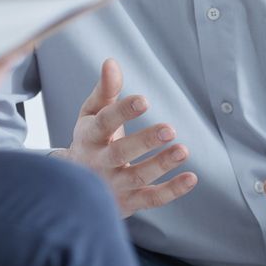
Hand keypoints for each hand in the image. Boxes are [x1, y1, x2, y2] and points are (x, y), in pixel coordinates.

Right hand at [63, 58, 195, 216]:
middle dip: (145, 141)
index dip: (123, 112)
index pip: (104, 123)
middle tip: (169, 129)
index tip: (144, 100)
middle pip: (121, 153)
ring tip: (183, 150)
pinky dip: (172, 191)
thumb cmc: (90, 141)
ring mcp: (114, 185)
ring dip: (161, 164)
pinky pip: (151, 199)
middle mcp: (99, 162)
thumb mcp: (91, 115)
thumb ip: (105, 91)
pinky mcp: (129, 202)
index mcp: (90, 137)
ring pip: (138, 177)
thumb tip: (111, 62)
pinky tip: (191, 178)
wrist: (74, 188)